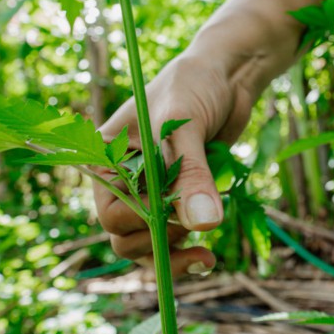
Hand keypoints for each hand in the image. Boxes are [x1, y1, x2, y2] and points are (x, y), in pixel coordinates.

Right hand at [93, 54, 255, 276]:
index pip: (109, 210)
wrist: (227, 75)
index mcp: (106, 158)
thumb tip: (203, 224)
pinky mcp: (179, 199)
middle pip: (123, 236)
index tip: (174, 214)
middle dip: (156, 241)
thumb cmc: (194, 84)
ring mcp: (151, 192)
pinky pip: (173, 240)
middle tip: (192, 227)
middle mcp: (123, 180)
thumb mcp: (185, 123)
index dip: (141, 221)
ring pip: (146, 245)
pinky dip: (188, 253)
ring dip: (172, 255)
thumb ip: (191, 173)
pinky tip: (208, 258)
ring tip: (205, 257)